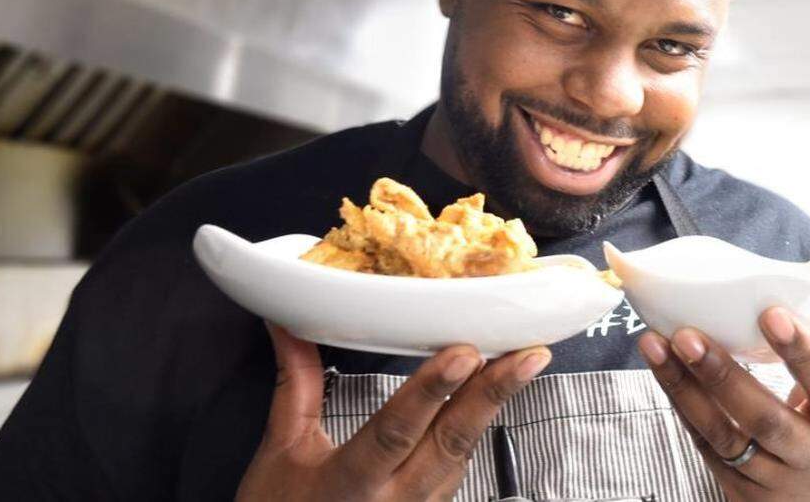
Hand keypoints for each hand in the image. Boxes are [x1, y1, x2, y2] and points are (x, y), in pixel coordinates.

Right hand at [237, 324, 550, 500]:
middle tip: (527, 355)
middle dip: (492, 394)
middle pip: (451, 442)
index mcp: (350, 483)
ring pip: (463, 454)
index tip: (463, 354)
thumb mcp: (282, 451)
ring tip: (521, 363)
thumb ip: (296, 386)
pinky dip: (475, 431)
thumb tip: (289, 326)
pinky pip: (459, 471)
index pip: (396, 431)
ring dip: (492, 408)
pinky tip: (492, 398)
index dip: (430, 391)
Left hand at [638, 308, 809, 500]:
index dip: (802, 353)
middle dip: (721, 376)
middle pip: (765, 419)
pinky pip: (706, 448)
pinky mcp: (744, 495)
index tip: (770, 313)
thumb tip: (806, 289)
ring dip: (684, 389)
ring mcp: (776, 483)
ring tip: (654, 345)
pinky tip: (662, 373)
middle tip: (685, 334)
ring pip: (723, 437)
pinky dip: (683, 408)